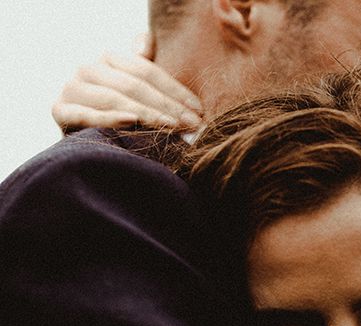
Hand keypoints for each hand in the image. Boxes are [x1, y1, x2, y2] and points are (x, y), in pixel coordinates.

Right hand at [52, 35, 202, 132]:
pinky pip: (86, 114)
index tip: (198, 110)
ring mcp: (71, 89)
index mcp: (108, 59)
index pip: (146, 71)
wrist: (90, 149)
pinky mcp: (60, 111)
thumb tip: (146, 39)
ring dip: (147, 114)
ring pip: (115, 98)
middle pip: (134, 86)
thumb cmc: (122, 119)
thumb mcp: (136, 93)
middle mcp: (87, 69)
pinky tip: (132, 121)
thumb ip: (141, 67)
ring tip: (172, 127)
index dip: (175, 90)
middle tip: (192, 124)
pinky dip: (109, 118)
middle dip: (167, 106)